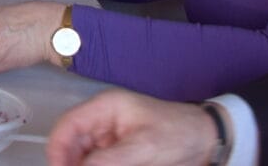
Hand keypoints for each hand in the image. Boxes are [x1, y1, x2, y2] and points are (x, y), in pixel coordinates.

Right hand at [47, 90, 220, 165]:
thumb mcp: (145, 149)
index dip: (57, 150)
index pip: (67, 126)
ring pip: (84, 156)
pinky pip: (99, 162)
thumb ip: (109, 161)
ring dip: (83, 165)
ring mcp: (110, 136)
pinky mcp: (119, 151)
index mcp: (105, 108)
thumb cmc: (181, 134)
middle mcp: (102, 120)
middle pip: (72, 144)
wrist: (210, 140)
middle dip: (71, 163)